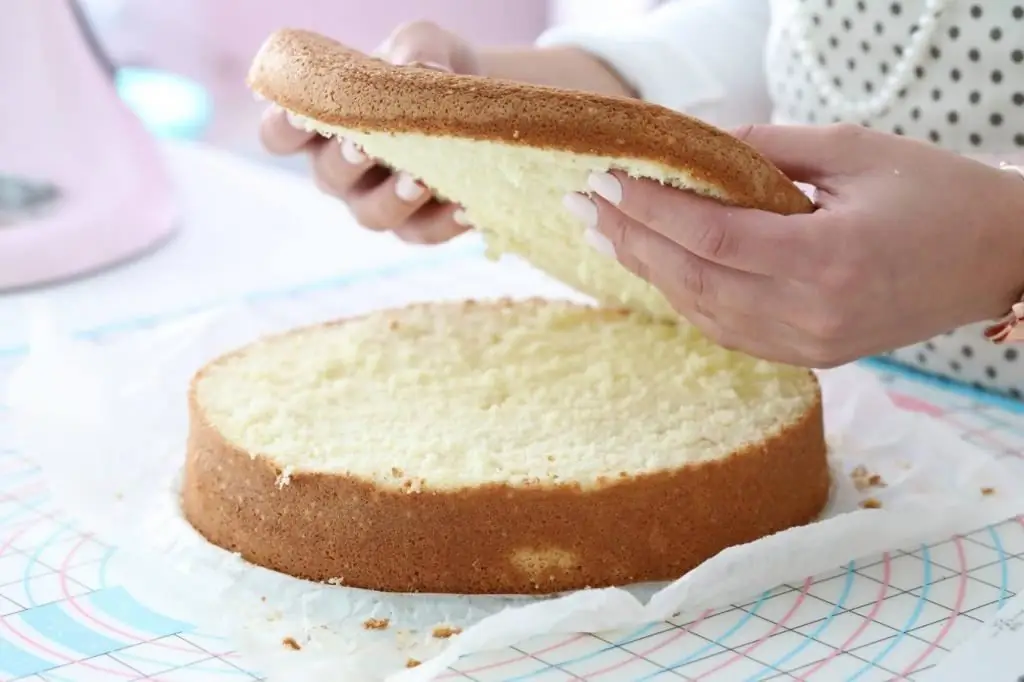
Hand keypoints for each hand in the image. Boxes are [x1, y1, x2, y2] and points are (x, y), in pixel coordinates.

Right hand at [258, 21, 478, 243]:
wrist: (482, 104)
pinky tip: (466, 208)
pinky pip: (424, 232)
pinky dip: (444, 222)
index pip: (280, 135)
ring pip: (372, 215)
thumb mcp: (423, 43)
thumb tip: (424, 70)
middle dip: (345, 163)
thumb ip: (414, 48)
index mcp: (323, 124)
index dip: (282, 128)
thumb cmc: (430, 69)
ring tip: (419, 181)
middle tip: (365, 147)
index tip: (299, 116)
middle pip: (327, 176)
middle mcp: (341, 170)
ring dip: (392, 199)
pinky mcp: (418, 225)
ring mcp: (377, 202)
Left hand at [564, 124, 1023, 367]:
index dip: (648, 208)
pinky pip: (728, 331)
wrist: (996, 260)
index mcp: (827, 259)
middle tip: (582, 206)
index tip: (603, 180)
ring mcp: (811, 345)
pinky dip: (687, 298)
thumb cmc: (936, 193)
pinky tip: (658, 268)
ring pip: (703, 312)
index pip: (709, 236)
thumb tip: (694, 150)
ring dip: (649, 272)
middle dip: (630, 240)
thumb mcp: (854, 151)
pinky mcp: (812, 356)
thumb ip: (767, 151)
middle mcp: (812, 314)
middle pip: (692, 280)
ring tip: (606, 234)